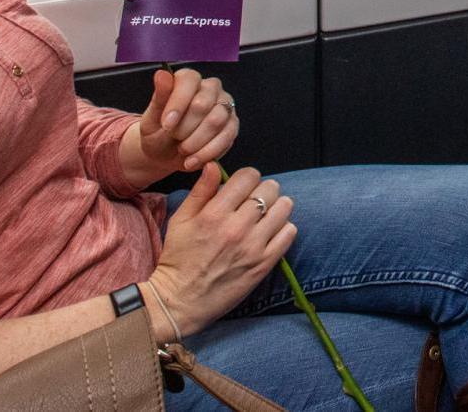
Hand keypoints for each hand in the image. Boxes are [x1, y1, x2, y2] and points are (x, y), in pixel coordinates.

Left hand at [121, 68, 237, 186]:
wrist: (166, 155)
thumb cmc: (158, 132)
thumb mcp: (151, 119)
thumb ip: (159, 97)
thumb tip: (161, 74)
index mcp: (189, 79)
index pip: (189, 80)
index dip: (177, 104)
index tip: (166, 125)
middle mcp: (211, 88)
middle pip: (203, 103)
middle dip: (185, 128)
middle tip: (174, 138)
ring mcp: (225, 105)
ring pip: (216, 121)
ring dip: (196, 141)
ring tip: (183, 150)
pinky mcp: (233, 125)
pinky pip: (226, 137)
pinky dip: (207, 153)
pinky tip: (192, 160)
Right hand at [148, 164, 295, 337]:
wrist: (179, 301)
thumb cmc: (178, 259)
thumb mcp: (180, 220)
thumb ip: (201, 190)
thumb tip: (215, 165)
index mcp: (214, 214)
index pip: (248, 176)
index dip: (247, 178)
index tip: (243, 187)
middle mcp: (236, 228)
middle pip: (269, 188)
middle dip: (262, 190)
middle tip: (253, 202)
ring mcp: (253, 247)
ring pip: (283, 207)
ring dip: (276, 207)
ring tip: (265, 215)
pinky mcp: (264, 264)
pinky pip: (289, 233)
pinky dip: (283, 228)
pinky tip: (270, 233)